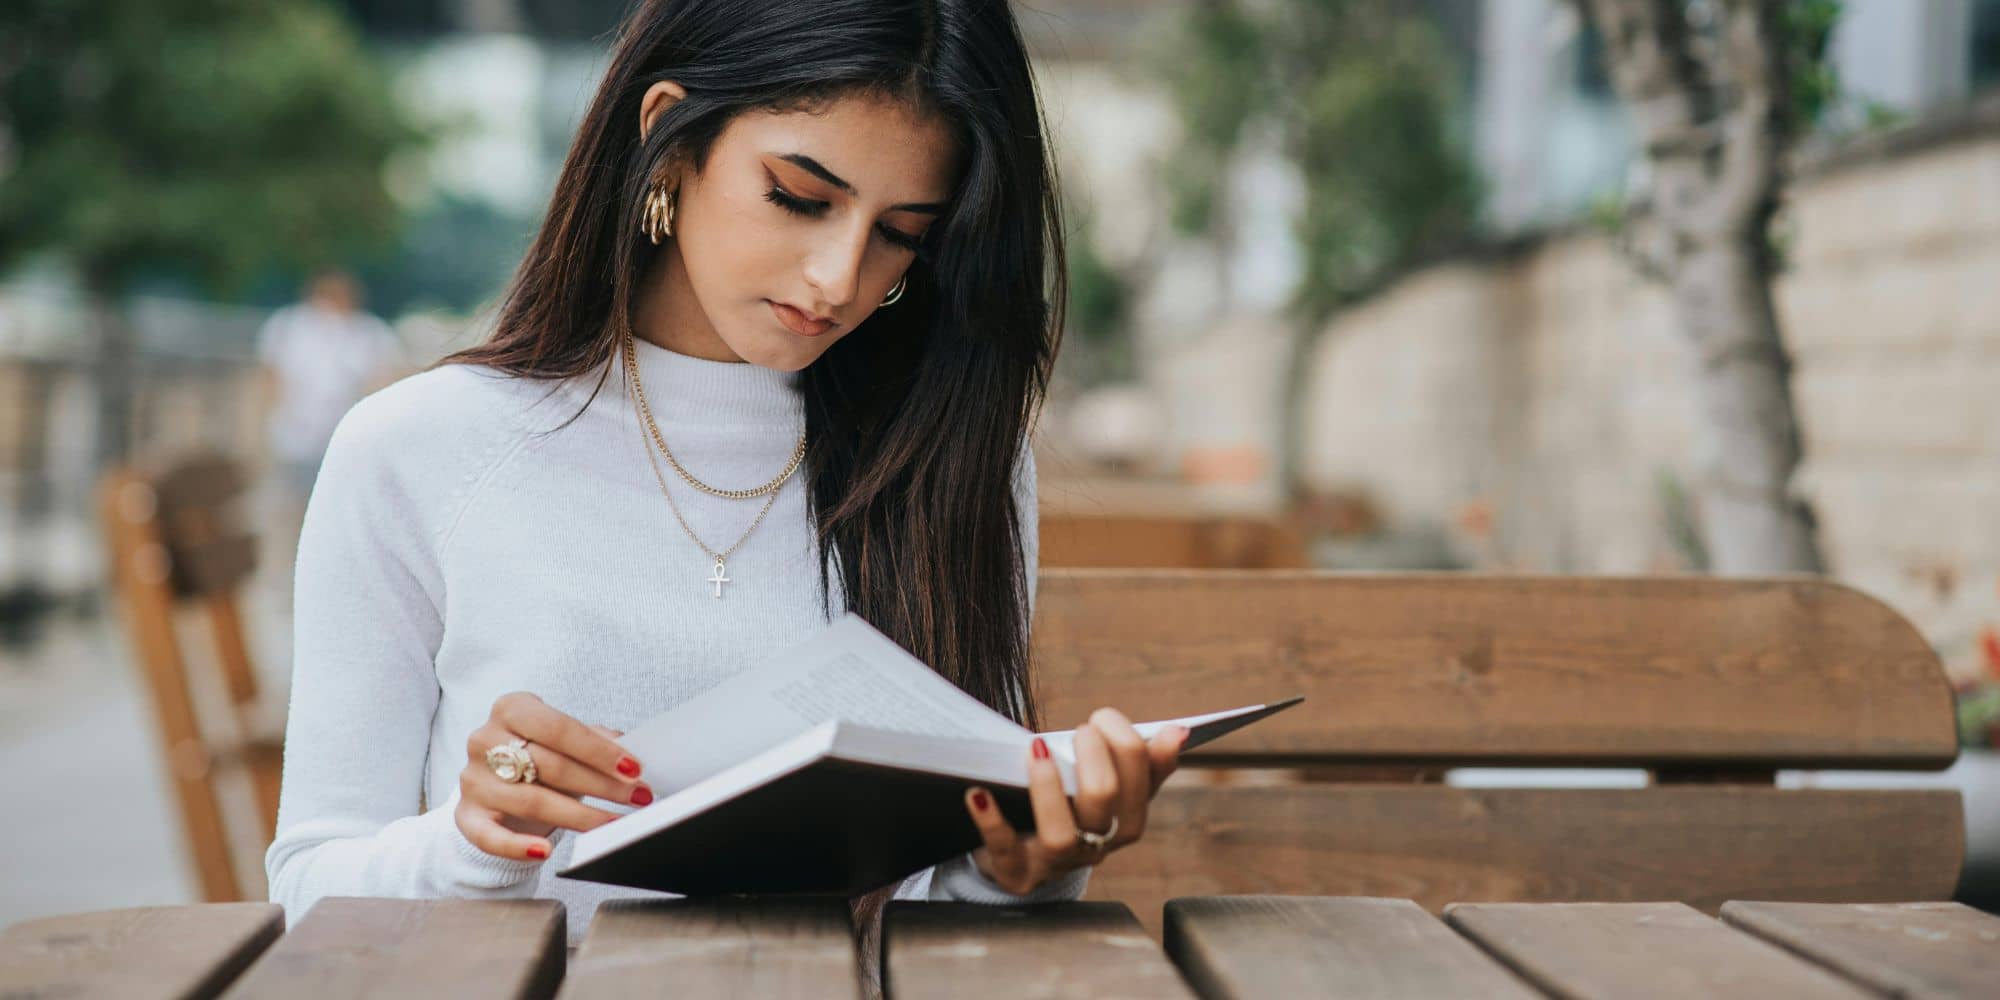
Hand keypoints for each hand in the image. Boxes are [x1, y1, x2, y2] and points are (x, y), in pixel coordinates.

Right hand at [455, 692, 651, 861]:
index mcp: (511, 709)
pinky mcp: (466, 815)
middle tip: (637, 797)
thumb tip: (629, 749)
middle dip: (601, 784)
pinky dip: (516, 846)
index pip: (558, 728)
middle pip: (550, 765)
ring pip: (531, 801)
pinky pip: (489, 836)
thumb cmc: (538, 755)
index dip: (598, 750)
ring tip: (612, 824)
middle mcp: (485, 740)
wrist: (494, 783)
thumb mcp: (563, 739)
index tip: (634, 768)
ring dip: (578, 816)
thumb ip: (594, 739)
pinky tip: (544, 851)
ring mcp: (473, 779)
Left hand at [961, 707, 1187, 894]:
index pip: (1141, 782)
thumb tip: (1178, 732)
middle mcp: (1097, 845)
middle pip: (1105, 802)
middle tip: (1078, 730)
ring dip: (1048, 788)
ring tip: (1037, 750)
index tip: (1103, 717)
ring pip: (1061, 835)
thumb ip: (1139, 761)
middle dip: (1092, 757)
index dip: (1126, 744)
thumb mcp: (1104, 784)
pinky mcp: (1015, 873)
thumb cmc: (1067, 806)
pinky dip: (991, 819)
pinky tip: (978, 792)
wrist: (1021, 858)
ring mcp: (1055, 863)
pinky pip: (1004, 848)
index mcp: (1125, 819)